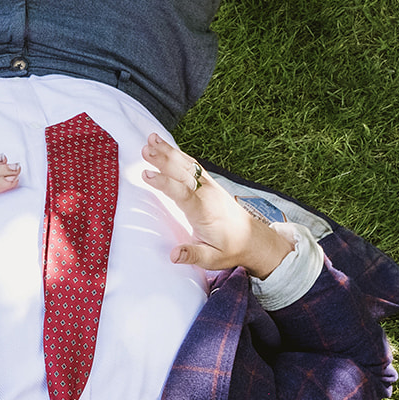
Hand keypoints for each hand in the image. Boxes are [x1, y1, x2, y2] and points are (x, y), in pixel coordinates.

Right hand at [141, 134, 292, 277]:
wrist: (253, 239)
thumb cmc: (231, 249)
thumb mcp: (212, 259)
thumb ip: (192, 255)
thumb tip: (173, 255)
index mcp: (204, 212)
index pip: (182, 194)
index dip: (164, 183)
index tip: (146, 175)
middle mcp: (207, 194)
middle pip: (182, 173)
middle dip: (163, 160)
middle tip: (145, 148)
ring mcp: (209, 186)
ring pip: (186, 165)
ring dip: (168, 152)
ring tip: (151, 139)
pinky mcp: (209, 184)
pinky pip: (192, 165)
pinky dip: (177, 154)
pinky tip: (165, 146)